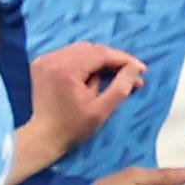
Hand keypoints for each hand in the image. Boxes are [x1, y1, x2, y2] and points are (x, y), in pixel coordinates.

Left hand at [16, 39, 147, 172]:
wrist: (44, 136)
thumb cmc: (74, 127)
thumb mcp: (102, 110)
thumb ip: (121, 87)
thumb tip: (135, 68)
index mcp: (66, 69)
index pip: (101, 54)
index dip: (123, 59)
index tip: (141, 69)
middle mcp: (53, 58)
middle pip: (91, 49)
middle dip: (113, 59)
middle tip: (131, 73)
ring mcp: (45, 59)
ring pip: (81, 49)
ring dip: (100, 59)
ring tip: (115, 73)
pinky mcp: (42, 62)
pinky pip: (70, 54)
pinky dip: (85, 60)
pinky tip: (94, 72)